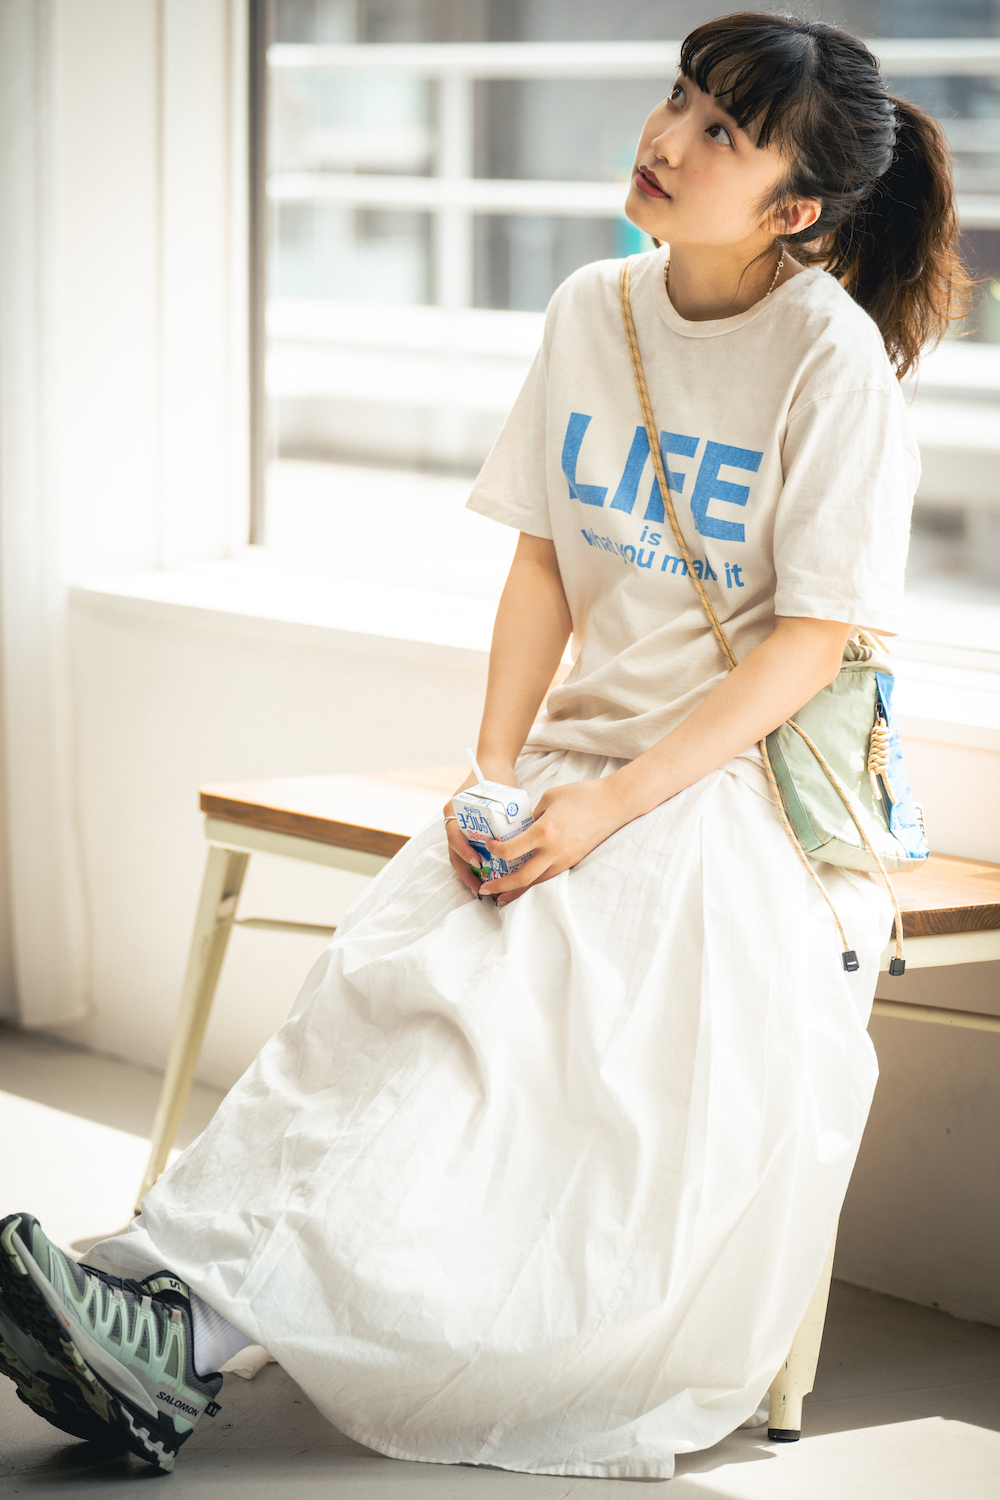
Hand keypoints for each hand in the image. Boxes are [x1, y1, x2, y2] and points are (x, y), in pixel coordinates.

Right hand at [443, 760, 517, 897]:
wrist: (492, 765)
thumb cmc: (496, 778)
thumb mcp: (498, 794)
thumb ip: (503, 812)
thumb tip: (521, 838)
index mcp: (454, 809)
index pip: (453, 835)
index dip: (464, 851)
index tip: (478, 862)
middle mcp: (452, 820)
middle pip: (454, 852)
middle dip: (465, 872)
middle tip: (478, 888)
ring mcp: (457, 826)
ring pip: (459, 855)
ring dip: (469, 872)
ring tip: (481, 889)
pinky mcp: (466, 831)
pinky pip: (467, 851)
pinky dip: (474, 865)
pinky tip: (486, 877)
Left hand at [480, 776, 627, 907]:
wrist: (615, 803)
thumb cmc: (582, 795)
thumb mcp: (549, 799)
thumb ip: (532, 817)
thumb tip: (520, 831)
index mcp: (544, 831)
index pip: (511, 850)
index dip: (495, 852)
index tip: (489, 847)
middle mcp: (554, 850)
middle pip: (522, 877)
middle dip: (501, 886)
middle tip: (485, 890)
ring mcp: (566, 859)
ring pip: (537, 883)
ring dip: (517, 891)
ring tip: (501, 897)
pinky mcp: (574, 861)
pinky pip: (550, 877)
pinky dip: (535, 884)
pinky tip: (526, 886)